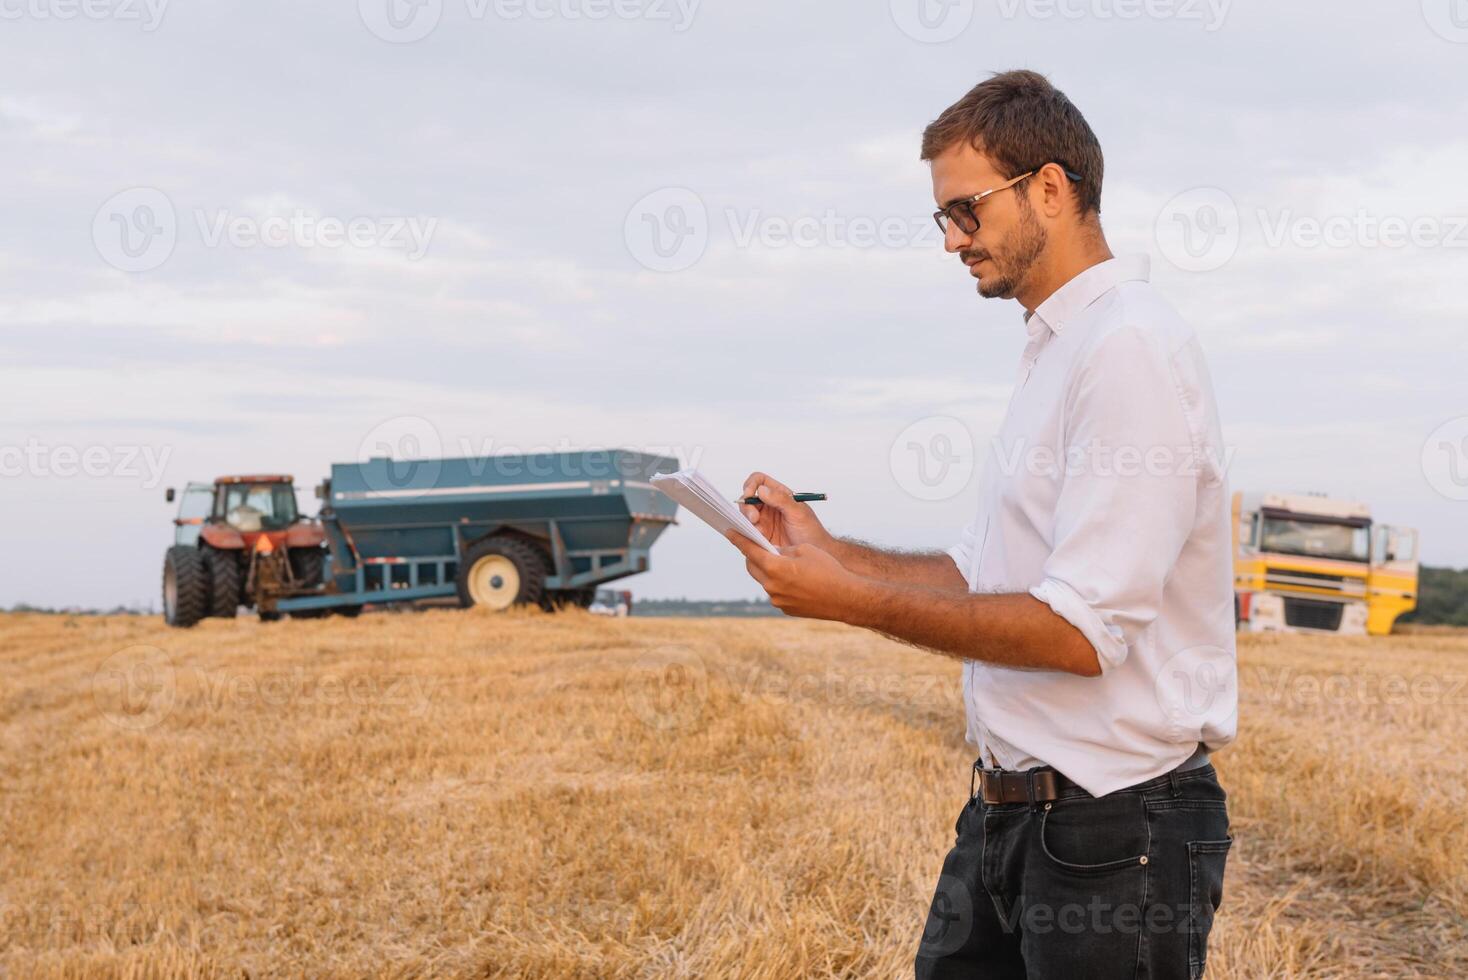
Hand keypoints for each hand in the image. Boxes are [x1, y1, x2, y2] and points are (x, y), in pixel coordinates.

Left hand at [725, 531, 867, 621]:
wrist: (845, 598)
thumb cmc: (828, 569)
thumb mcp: (804, 550)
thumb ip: (783, 550)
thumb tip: (772, 552)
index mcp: (774, 567)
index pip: (749, 550)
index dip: (738, 539)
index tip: (729, 531)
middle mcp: (771, 586)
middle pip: (753, 567)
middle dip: (753, 555)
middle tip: (758, 546)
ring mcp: (777, 600)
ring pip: (765, 580)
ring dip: (769, 570)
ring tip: (782, 563)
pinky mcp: (785, 609)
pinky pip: (776, 592)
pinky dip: (779, 583)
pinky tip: (794, 579)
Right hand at [738, 471, 833, 550]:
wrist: (816, 553)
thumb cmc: (812, 532)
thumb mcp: (798, 513)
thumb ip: (781, 500)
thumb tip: (762, 490)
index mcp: (779, 495)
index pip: (759, 481)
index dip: (751, 485)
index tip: (749, 495)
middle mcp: (770, 506)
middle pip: (748, 498)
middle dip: (747, 507)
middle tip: (754, 519)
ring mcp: (764, 521)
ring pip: (746, 515)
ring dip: (748, 521)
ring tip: (760, 531)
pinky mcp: (761, 535)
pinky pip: (748, 531)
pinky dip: (749, 533)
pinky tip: (760, 538)